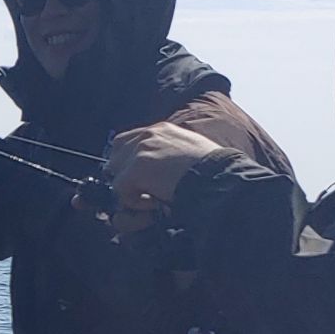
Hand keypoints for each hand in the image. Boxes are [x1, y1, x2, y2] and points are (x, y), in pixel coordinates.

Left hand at [95, 122, 216, 237]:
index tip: (137, 180)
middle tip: (144, 192)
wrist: (219, 177)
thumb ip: (170, 156)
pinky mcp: (136, 167)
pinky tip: (155, 203)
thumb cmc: (214, 173)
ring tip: (153, 199)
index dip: (127, 162)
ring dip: (130, 190)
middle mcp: (149, 134)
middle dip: (124, 175)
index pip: (127, 140)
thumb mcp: (191, 155)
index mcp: (162, 130)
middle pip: (115, 154)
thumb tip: (154, 173)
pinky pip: (120, 190)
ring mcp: (141, 149)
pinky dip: (134, 202)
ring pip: (116, 174)